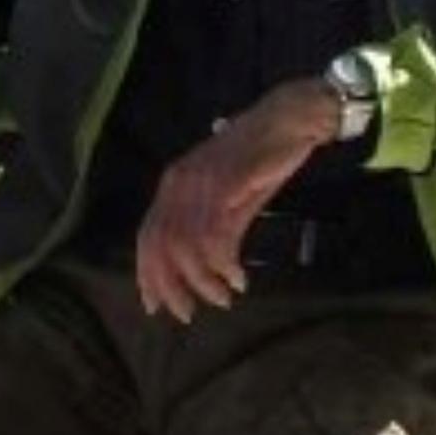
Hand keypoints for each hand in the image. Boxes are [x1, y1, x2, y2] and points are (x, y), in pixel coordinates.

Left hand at [135, 76, 336, 321]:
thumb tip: (206, 271)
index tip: (155, 307)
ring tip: (223, 298)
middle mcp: (177, 185)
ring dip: (203, 281)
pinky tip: (236, 277)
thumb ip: (215, 230)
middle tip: (189, 313)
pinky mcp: (225, 184)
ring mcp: (199, 183)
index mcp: (172, 188)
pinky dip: (223, 263)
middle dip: (171, 286)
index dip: (148, 276)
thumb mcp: (231, 200)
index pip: (147, 238)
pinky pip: (214, 234)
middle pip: (161, 247)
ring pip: (186, 246)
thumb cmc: (260, 161)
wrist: (288, 121)